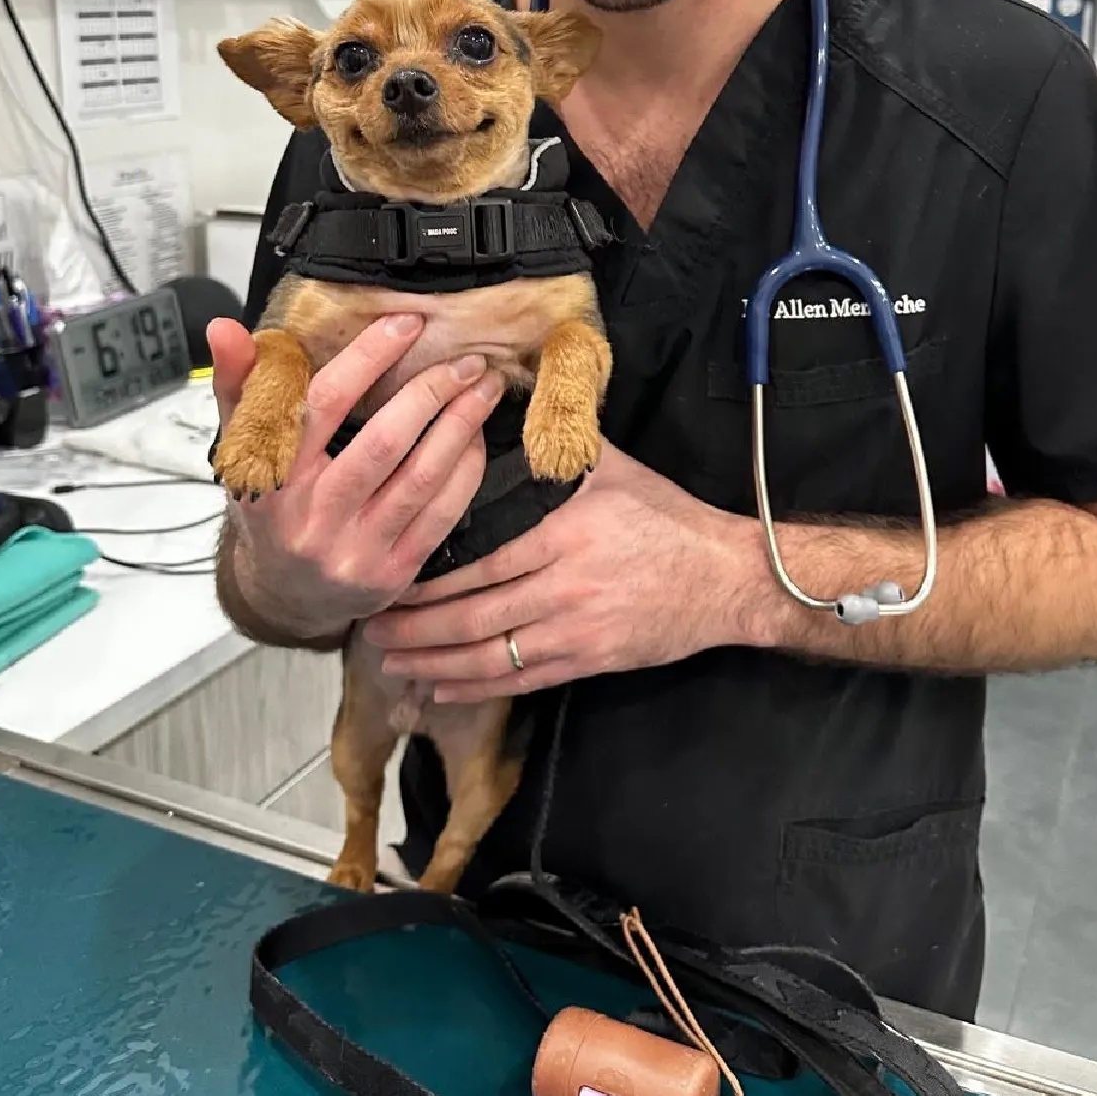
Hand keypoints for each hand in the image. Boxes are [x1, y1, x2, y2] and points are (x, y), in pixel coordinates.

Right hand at [208, 313, 504, 639]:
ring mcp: (356, 551)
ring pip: (421, 477)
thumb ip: (239, 386)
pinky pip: (441, 514)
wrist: (286, 597)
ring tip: (484, 388)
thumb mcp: (243, 450)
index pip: (324, 405)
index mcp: (271, 478)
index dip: (368, 358)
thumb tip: (224, 328)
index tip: (406, 322)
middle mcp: (312, 519)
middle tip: (466, 359)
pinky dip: (465, 469)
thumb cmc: (271, 507)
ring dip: (460, 425)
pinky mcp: (393, 573)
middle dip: (431, 392)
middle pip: (384, 442)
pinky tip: (475, 437)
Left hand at [363, 441, 760, 700]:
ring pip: (491, 657)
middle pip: (473, 618)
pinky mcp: (591, 661)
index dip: (428, 582)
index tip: (389, 579)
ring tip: (393, 664)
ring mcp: (577, 631)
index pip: (479, 563)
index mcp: (563, 534)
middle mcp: (564, 587)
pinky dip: (477, 689)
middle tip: (370, 630)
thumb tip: (506, 406)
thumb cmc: (668, 517)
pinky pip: (522, 682)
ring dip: (435, 665)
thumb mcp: (614, 468)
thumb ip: (557, 447)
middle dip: (415, 629)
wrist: (726, 576)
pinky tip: (443, 689)